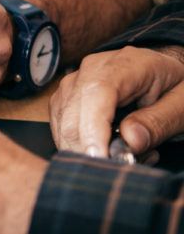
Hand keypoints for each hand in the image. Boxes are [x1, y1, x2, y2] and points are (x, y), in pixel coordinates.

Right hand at [50, 46, 183, 157]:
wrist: (164, 73)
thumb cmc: (175, 86)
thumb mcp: (182, 104)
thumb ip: (159, 122)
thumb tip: (129, 141)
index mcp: (124, 65)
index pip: (95, 94)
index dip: (93, 130)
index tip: (102, 160)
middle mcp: (90, 71)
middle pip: (72, 116)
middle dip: (89, 150)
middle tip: (119, 168)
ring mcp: (73, 84)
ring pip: (63, 127)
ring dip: (87, 151)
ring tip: (124, 155)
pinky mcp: (65, 100)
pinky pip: (62, 130)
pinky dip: (81, 147)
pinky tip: (107, 149)